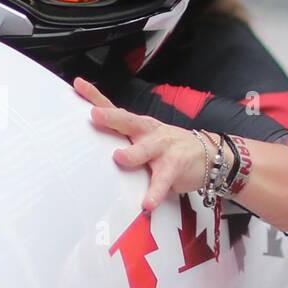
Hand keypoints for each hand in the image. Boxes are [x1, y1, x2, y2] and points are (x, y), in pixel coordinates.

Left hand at [73, 77, 210, 210]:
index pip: (114, 108)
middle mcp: (148, 132)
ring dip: (133, 153)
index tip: (78, 85)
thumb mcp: (144, 138)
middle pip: (128, 122)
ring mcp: (163, 148)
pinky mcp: (175, 167)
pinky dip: (155, 192)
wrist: (208, 155)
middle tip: (95, 115)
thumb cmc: (167, 148)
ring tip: (120, 157)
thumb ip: (121, 139)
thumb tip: (86, 142)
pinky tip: (147, 202)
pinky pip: (162, 181)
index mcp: (138, 125)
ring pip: (146, 149)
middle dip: (112, 117)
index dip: (95, 96)